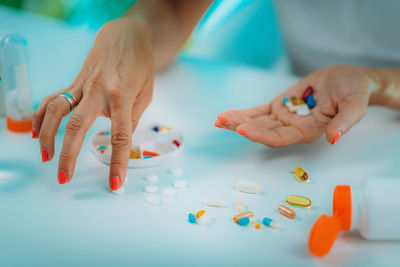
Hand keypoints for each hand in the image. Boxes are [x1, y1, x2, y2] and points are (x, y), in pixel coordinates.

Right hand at [32, 17, 154, 189]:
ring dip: (47, 136)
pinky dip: (42, 115)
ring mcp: (83, 85)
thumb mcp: (146, 92)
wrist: (126, 35)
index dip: (117, 162)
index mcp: (122, 97)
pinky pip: (54, 98)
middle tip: (63, 177)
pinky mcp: (75, 81)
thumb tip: (122, 141)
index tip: (114, 184)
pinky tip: (38, 132)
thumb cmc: (140, 64)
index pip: (120, 136)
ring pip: (57, 111)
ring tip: (46, 157)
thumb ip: (132, 117)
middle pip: (77, 127)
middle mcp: (99, 91)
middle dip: (68, 155)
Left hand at [215, 65, 371, 147]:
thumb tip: (334, 138)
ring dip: (238, 121)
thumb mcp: (355, 104)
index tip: (243, 129)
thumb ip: (345, 122)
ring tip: (219, 118)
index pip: (280, 137)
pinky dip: (244, 113)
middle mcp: (293, 128)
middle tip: (222, 121)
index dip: (261, 135)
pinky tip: (227, 114)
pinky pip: (259, 112)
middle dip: (242, 126)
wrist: (350, 80)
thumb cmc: (355, 92)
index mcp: (309, 131)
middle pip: (263, 131)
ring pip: (258, 122)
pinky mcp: (280, 106)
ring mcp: (284, 117)